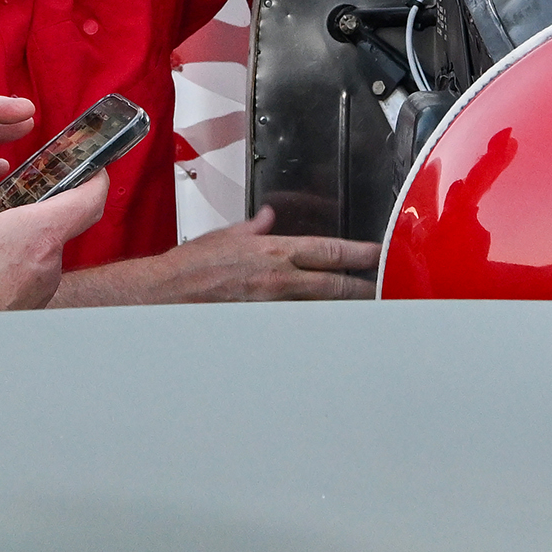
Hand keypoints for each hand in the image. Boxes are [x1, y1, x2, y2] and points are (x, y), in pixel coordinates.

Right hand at [0, 156, 107, 317]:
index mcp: (40, 235)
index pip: (90, 198)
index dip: (95, 176)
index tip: (92, 164)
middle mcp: (48, 267)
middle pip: (55, 225)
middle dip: (30, 206)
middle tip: (8, 191)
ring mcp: (36, 294)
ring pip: (29, 254)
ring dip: (2, 239)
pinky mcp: (18, 314)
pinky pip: (12, 280)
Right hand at [65, 205, 377, 305]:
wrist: (164, 295)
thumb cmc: (191, 267)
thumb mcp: (227, 237)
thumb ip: (254, 228)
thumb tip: (269, 218)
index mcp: (273, 252)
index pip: (328, 250)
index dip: (358, 253)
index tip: (378, 253)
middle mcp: (278, 278)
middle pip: (334, 284)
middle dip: (363, 286)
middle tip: (386, 287)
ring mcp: (272, 306)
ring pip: (320, 308)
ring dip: (340, 309)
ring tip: (364, 311)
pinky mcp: (262, 326)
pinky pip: (296, 325)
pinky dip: (312, 326)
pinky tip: (326, 332)